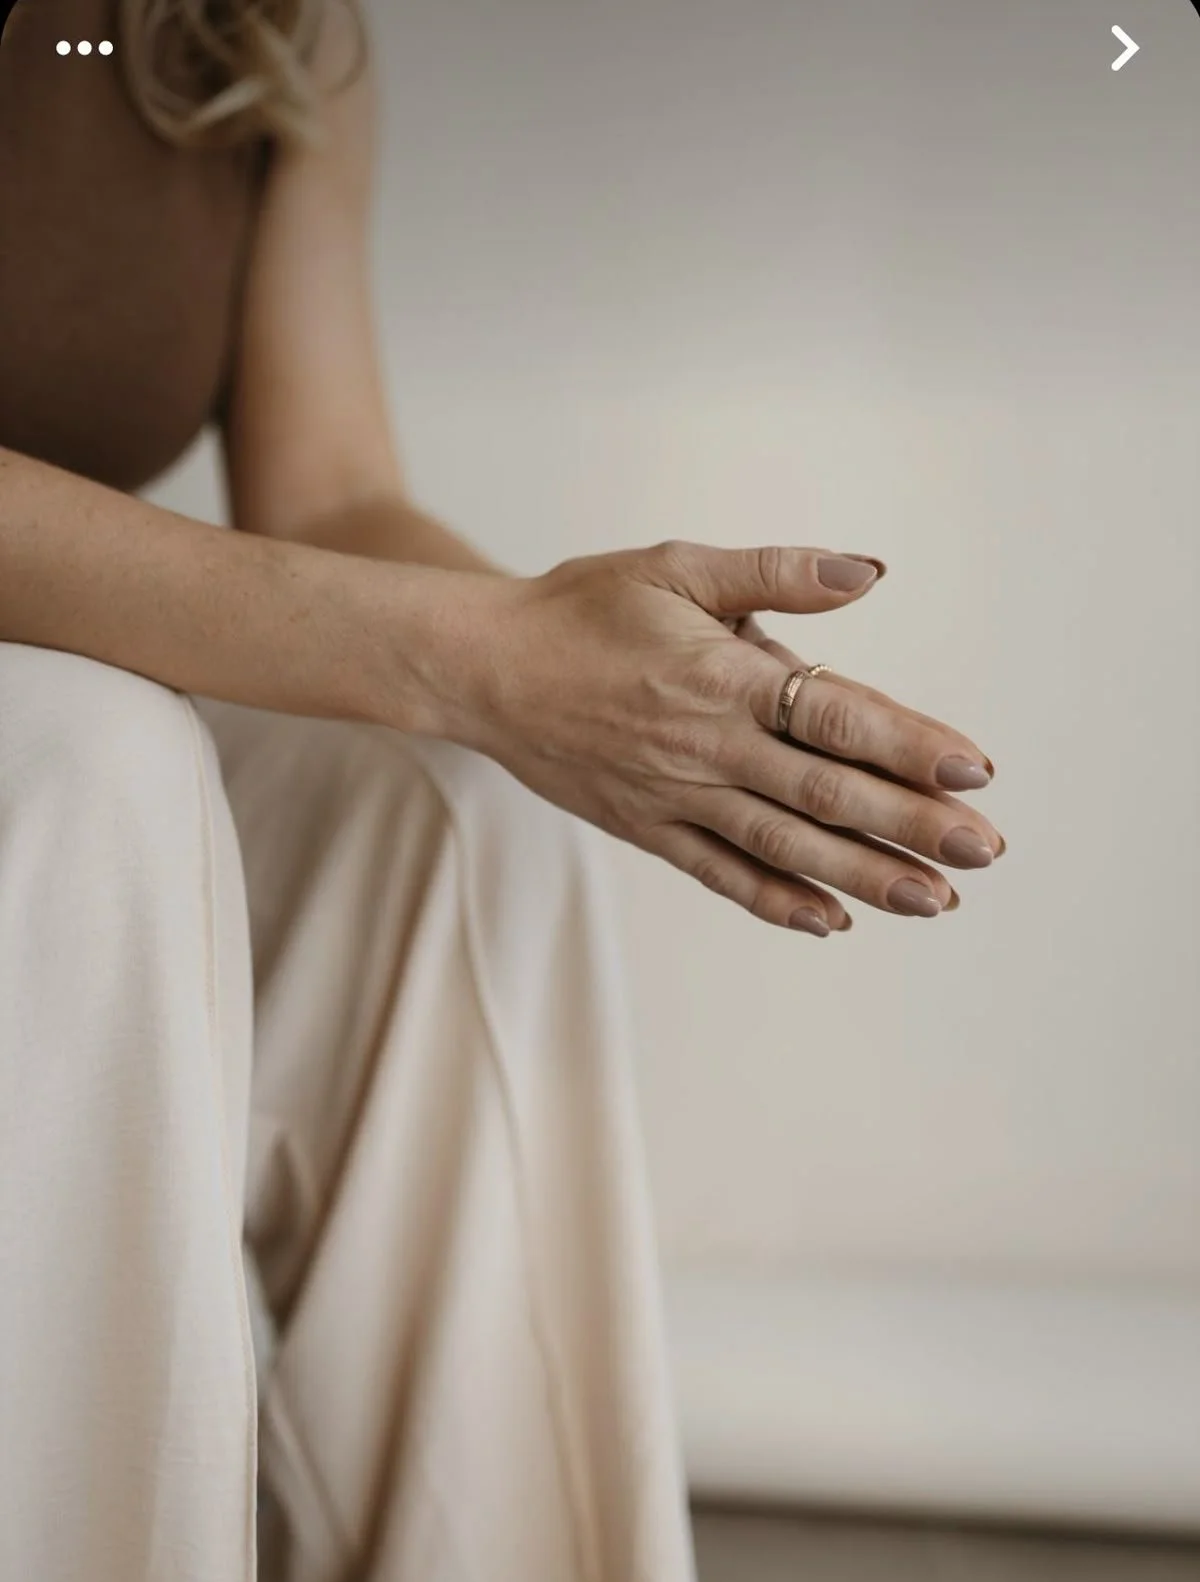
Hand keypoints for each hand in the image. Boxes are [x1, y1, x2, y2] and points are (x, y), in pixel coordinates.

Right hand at [450, 541, 1001, 935]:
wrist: (482, 669)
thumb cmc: (582, 607)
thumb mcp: (676, 566)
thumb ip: (777, 572)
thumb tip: (869, 572)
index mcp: (723, 677)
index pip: (837, 715)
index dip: (910, 744)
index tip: (974, 770)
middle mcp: (707, 747)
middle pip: (827, 793)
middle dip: (912, 826)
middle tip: (985, 852)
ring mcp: (677, 797)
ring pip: (785, 846)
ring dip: (864, 876)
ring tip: (933, 901)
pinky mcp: (649, 830)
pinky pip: (722, 875)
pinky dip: (779, 901)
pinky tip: (833, 921)